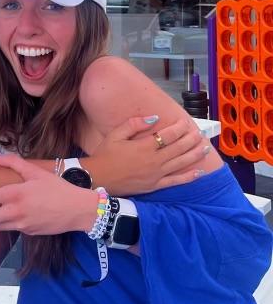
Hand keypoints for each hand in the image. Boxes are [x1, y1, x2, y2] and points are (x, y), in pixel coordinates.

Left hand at [0, 155, 98, 234]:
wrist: (78, 210)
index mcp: (14, 194)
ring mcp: (22, 225)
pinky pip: (15, 228)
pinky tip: (18, 215)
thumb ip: (14, 163)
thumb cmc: (57, 188)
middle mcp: (15, 212)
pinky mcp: (29, 233)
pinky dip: (11, 223)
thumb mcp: (36, 172)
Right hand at [89, 115, 208, 192]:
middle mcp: (154, 161)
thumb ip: (134, 124)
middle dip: (191, 139)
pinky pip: (175, 181)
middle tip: (200, 133)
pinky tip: (199, 172)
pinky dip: (188, 177)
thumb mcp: (115, 135)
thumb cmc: (105, 155)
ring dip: (194, 155)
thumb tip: (154, 117)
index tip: (185, 122)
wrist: (98, 178)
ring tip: (205, 147)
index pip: (167, 135)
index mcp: (144, 147)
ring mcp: (156, 174)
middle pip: (178, 148)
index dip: (178, 128)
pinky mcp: (155, 185)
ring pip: (181, 163)